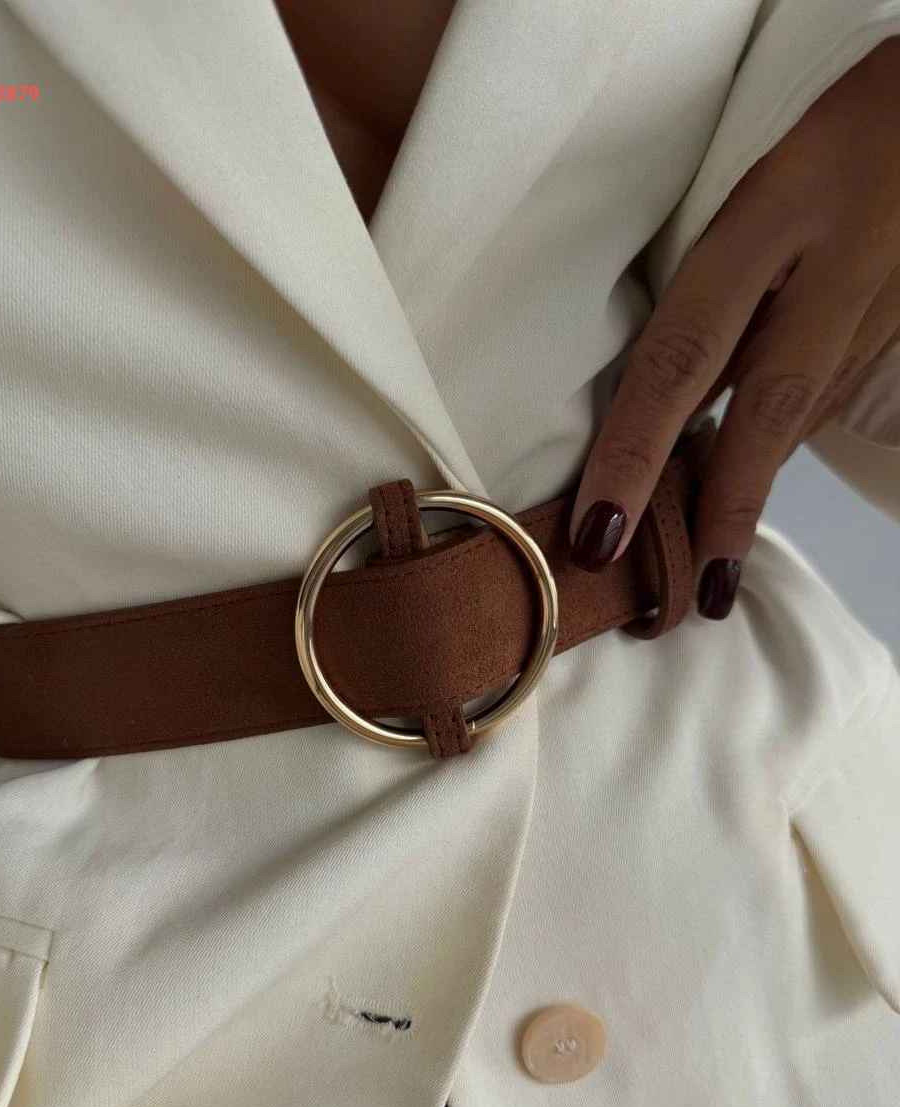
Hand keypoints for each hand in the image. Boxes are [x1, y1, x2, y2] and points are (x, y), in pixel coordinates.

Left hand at [567, 37, 899, 618]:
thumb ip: (708, 292)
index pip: (681, 357)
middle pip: (764, 413)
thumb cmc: (825, 139)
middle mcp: (825, 279)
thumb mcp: (754, 193)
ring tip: (709, 573)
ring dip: (750, 494)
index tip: (602, 534)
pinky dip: (781, 453)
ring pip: (800, 418)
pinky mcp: (892, 332)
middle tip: (692, 600)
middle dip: (721, 512)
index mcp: (767, 225)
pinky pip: (825, 402)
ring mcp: (871, 311)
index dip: (635, 454)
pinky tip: (750, 493)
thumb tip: (651, 406)